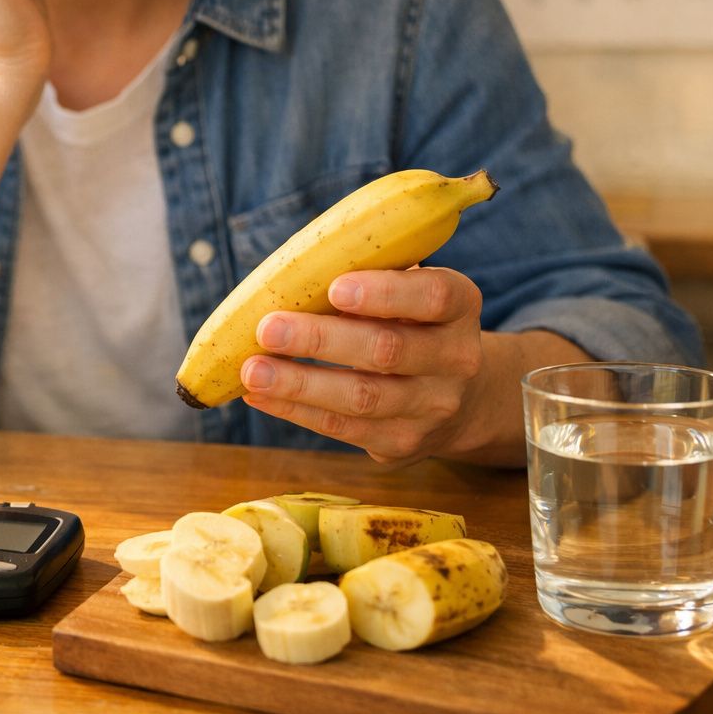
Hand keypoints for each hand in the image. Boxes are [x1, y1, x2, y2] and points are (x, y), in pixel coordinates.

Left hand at [239, 267, 485, 465]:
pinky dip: (295, 410)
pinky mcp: (402, 444)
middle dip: (321, 340)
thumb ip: (371, 274)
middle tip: (267, 329)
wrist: (461, 398)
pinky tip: (259, 394)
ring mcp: (432, 408)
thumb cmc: (413, 324)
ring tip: (252, 370)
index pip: (432, 296)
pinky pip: (342, 428)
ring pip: (361, 398)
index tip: (334, 288)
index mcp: (460, 307)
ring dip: (299, 384)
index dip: (385, 293)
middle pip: (387, 350)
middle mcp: (456, 359)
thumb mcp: (410, 291)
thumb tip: (294, 269)